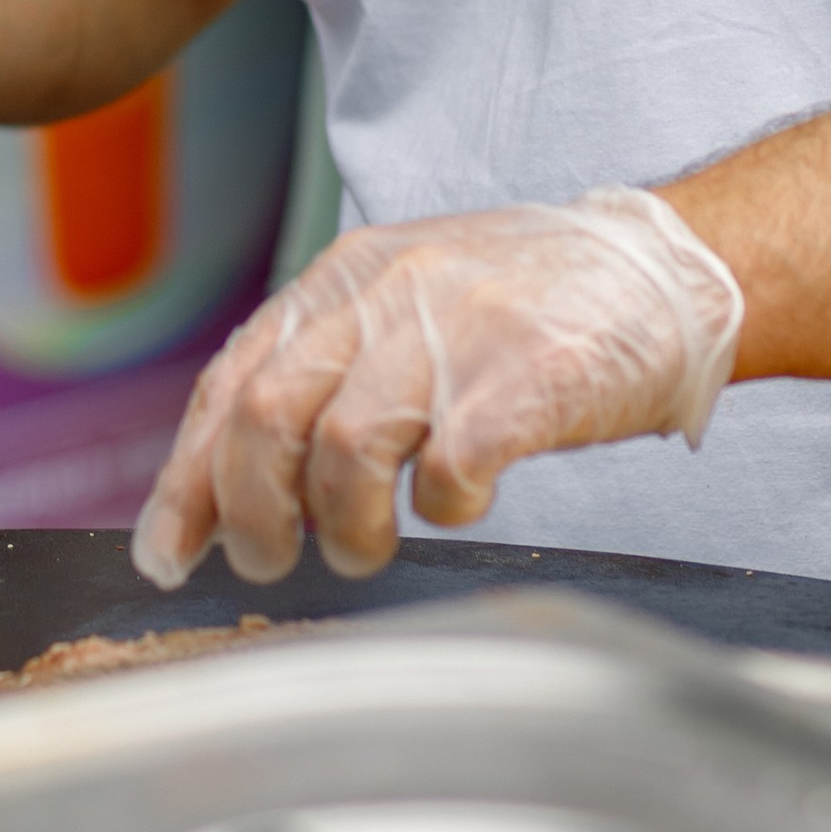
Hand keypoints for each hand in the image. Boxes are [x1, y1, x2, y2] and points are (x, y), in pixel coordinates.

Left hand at [132, 186, 741, 590]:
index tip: (167, 551)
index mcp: (349, 277)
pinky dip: (442, 508)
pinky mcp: (526, 378)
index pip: (233, 377)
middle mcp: (389, 293)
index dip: (187, 475)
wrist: (664, 269)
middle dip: (249, 510)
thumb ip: (331, 359)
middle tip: (267, 562)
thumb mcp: (410, 299)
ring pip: (343, 448)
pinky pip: (450, 467)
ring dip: (340, 524)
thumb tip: (241, 467)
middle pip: (266, 412)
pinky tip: (458, 504)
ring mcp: (458, 332)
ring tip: (362, 549)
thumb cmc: (535, 302)